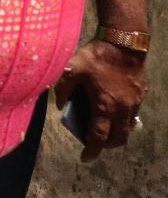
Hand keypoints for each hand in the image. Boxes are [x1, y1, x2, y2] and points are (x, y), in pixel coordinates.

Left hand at [54, 39, 147, 161]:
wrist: (124, 43)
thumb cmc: (97, 56)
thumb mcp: (72, 69)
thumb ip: (63, 89)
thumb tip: (59, 104)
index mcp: (104, 106)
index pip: (99, 137)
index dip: (92, 150)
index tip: (85, 158)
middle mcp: (122, 109)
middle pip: (118, 138)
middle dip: (106, 145)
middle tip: (94, 142)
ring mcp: (134, 103)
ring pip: (127, 128)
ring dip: (116, 132)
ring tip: (103, 127)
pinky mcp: (141, 95)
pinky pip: (133, 114)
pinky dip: (123, 118)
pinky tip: (112, 109)